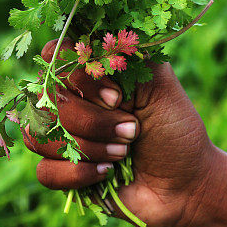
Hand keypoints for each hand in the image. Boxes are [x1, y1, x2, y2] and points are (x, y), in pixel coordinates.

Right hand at [24, 40, 221, 226]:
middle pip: (47, 100)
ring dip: (88, 147)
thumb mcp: (158, 83)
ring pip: (39, 135)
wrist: (187, 185)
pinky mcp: (60, 173)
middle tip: (133, 131)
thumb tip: (88, 41)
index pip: (54, 57)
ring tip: (123, 153)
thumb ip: (124, 55)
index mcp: (90, 73)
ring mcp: (61, 137)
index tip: (118, 97)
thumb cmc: (175, 130)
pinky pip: (44, 171)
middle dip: (94, 120)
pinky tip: (106, 174)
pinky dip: (77, 174)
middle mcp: (70, 101)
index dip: (79, 78)